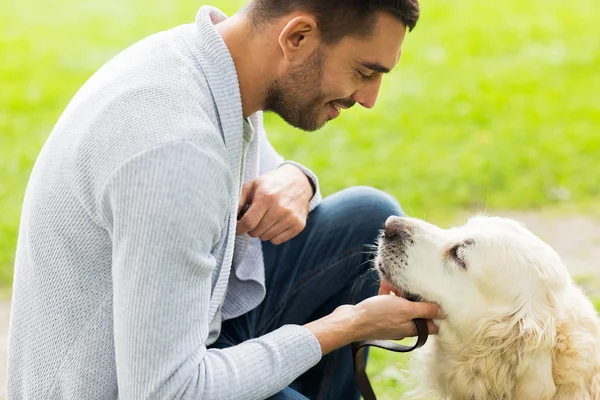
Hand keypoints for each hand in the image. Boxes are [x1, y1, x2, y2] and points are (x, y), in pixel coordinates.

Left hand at [236, 164, 312, 244]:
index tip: (238, 227)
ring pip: (266, 238)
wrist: (299, 181)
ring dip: (262, 231)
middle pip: (256, 232)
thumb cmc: (272, 183)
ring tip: (266, 218)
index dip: (239, 228)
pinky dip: (273, 235)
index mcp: (266, 197)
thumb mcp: (252, 185)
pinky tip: (276, 223)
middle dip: (251, 228)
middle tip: (255, 218)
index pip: (248, 223)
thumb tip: (230, 218)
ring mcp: (291, 218)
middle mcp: (280, 209)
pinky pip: (277, 240)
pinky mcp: (299, 225)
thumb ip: (239, 201)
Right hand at [304, 295, 443, 354]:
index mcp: (411, 329)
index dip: (436, 314)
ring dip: (400, 292)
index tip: (438, 300)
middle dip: (416, 298)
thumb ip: (424, 310)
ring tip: (397, 280)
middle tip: (416, 284)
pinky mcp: (377, 314)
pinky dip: (387, 292)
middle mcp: (402, 327)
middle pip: (415, 312)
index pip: (431, 325)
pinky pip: (387, 302)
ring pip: (400, 305)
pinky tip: (385, 281)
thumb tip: (443, 312)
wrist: (350, 321)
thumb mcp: (405, 310)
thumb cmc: (377, 316)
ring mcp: (389, 321)